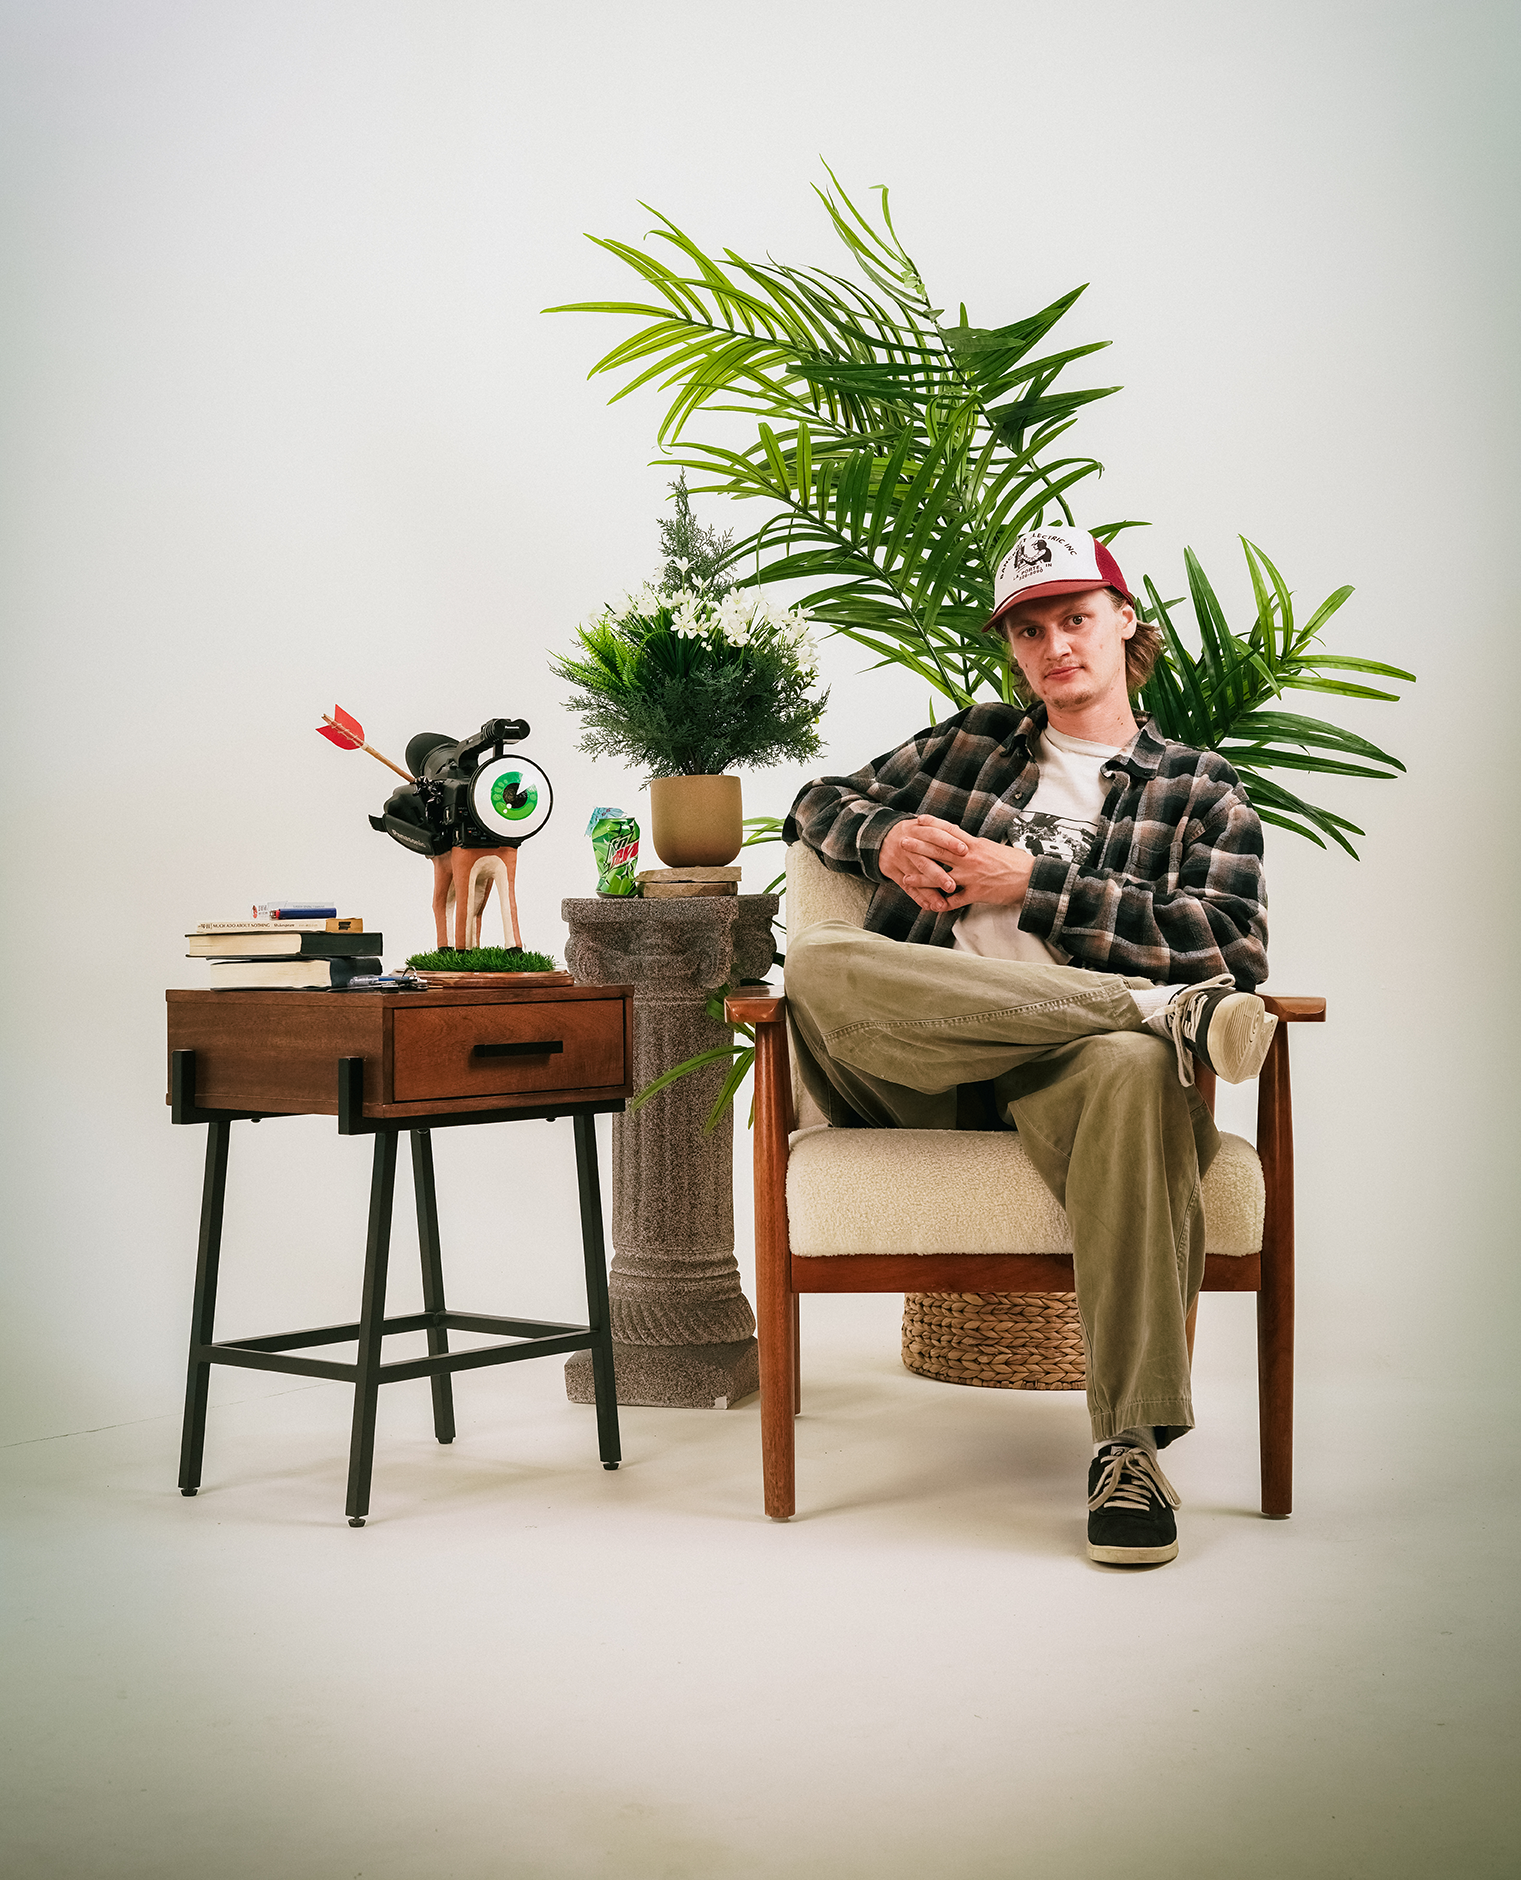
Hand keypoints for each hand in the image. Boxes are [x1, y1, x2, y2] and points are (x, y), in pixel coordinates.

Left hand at [878, 815, 1034, 914]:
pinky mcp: (976, 894)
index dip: (933, 824)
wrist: (1030, 878)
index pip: (949, 831)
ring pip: (940, 877)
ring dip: (921, 879)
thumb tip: (961, 841)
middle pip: (938, 850)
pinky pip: (954, 901)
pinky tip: (931, 906)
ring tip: (906, 878)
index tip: (919, 820)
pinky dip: (942, 905)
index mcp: (974, 845)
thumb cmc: (1014, 861)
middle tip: (903, 843)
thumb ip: (974, 845)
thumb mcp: (992, 847)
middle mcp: (969, 858)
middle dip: (919, 847)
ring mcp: (971, 877)